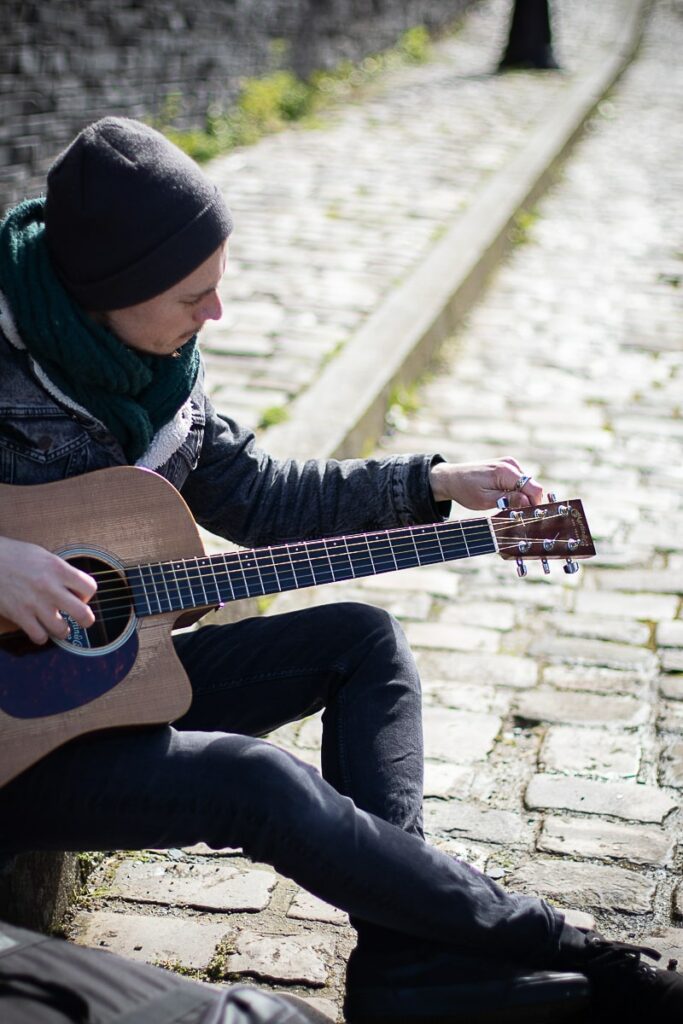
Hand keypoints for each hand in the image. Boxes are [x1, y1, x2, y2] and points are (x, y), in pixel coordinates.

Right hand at [0, 537, 96, 644]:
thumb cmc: (15, 555)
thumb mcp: (44, 556)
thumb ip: (61, 572)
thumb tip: (75, 587)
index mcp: (58, 569)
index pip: (90, 587)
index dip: (87, 594)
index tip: (80, 595)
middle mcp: (50, 587)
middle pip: (82, 613)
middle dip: (86, 620)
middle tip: (82, 620)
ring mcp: (35, 603)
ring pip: (61, 630)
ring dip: (62, 630)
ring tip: (58, 626)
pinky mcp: (19, 615)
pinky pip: (39, 636)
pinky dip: (41, 636)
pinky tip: (39, 629)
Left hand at [429, 457, 543, 510]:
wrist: (451, 478)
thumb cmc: (466, 490)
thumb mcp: (486, 500)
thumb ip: (509, 500)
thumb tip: (528, 502)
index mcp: (506, 471)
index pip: (534, 488)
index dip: (535, 504)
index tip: (528, 516)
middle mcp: (510, 464)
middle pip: (532, 486)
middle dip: (526, 501)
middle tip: (513, 513)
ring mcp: (510, 463)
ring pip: (527, 485)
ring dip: (520, 496)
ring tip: (504, 504)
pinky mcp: (507, 466)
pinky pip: (519, 481)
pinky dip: (515, 490)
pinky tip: (502, 497)